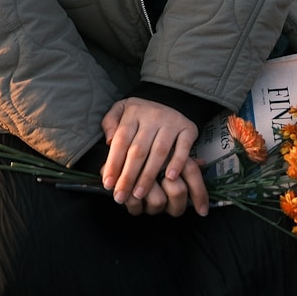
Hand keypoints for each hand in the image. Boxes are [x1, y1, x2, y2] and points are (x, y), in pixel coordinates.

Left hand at [100, 98, 208, 216]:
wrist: (172, 99)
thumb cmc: (140, 113)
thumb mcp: (120, 110)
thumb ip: (110, 123)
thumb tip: (109, 141)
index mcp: (133, 112)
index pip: (121, 140)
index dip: (113, 163)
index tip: (108, 184)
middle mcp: (152, 115)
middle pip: (138, 149)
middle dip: (128, 176)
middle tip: (120, 196)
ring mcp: (171, 121)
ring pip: (159, 152)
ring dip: (148, 175)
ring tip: (139, 194)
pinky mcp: (188, 128)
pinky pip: (183, 147)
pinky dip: (177, 162)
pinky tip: (170, 178)